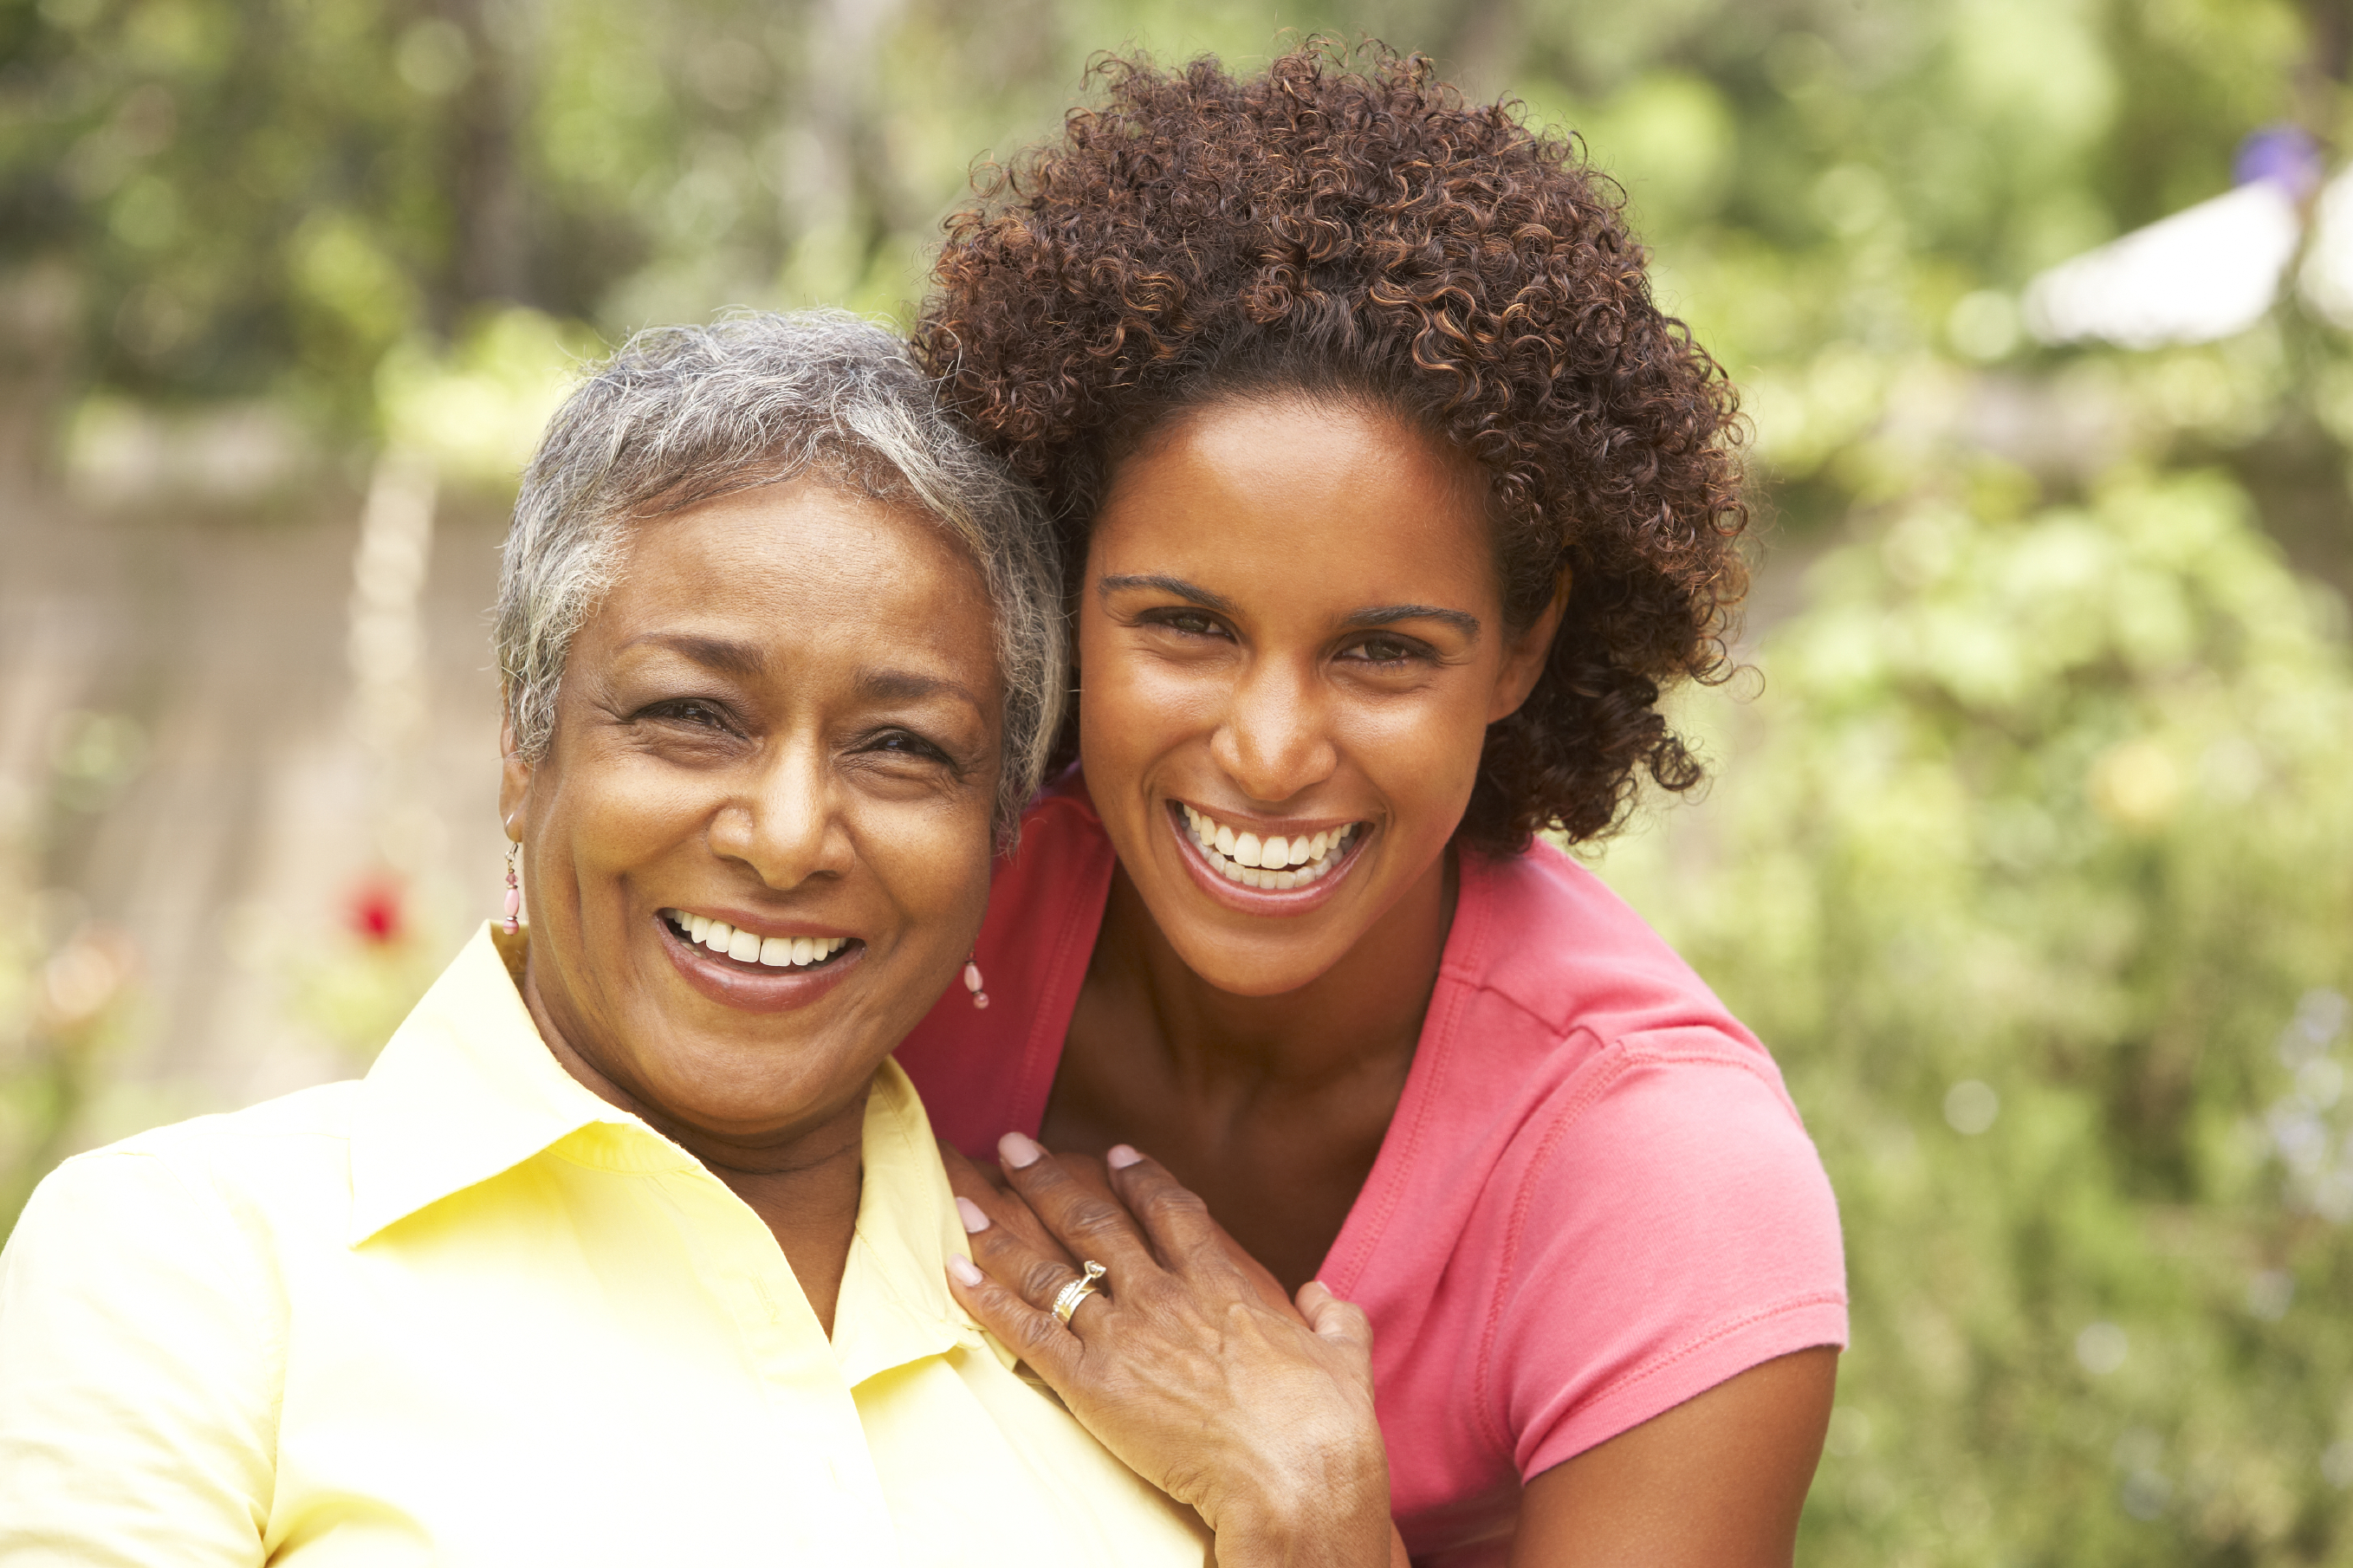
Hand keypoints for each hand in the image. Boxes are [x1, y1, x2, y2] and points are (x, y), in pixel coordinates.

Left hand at [943, 1134, 1395, 1567]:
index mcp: (1223, 1281)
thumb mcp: (1344, 1355)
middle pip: (1094, 1220)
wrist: (1292, 1473)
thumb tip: (1323, 1295)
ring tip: (962, 1197)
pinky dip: (986, 1299)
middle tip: (1015, 1145)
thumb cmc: (1326, 1423)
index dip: (1139, 1177)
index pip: (1171, 1210)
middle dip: (1048, 1178)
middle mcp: (1166, 1294)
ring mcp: (1125, 1334)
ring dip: (1000, 1229)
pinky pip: (1027, 1331)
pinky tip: (954, 1271)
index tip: (1115, 1154)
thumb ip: (1332, 1316)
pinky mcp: (1092, 1383)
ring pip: (1048, 1269)